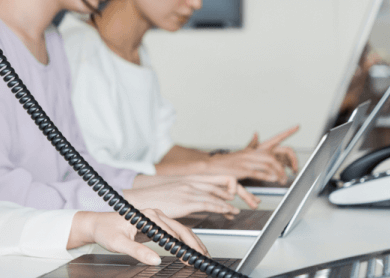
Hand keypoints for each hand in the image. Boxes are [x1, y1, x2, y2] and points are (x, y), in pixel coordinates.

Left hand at [68, 209, 206, 264]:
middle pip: (181, 228)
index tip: (191, 257)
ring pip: (180, 228)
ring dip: (191, 242)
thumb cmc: (105, 230)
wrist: (96, 224)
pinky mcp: (154, 223)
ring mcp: (155, 217)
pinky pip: (173, 230)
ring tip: (201, 254)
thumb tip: (155, 259)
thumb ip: (137, 251)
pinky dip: (184, 240)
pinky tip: (188, 249)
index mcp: (147, 215)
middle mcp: (153, 213)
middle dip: (194, 243)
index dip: (184, 245)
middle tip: (203, 257)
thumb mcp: (119, 243)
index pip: (172, 231)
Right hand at [126, 174, 258, 218]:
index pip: (219, 177)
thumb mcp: (177, 194)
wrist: (140, 199)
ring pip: (218, 193)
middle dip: (240, 192)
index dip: (232, 185)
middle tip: (250, 200)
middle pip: (224, 182)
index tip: (237, 195)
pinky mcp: (186, 200)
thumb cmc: (156, 199)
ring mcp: (190, 190)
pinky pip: (209, 203)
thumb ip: (193, 197)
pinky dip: (222, 207)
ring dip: (232, 202)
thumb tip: (206, 205)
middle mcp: (192, 181)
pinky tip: (228, 212)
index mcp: (191, 178)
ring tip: (240, 210)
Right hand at [204, 125, 298, 183]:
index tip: (297, 126)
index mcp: (255, 149)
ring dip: (280, 173)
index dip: (287, 132)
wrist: (213, 165)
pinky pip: (259, 172)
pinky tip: (273, 179)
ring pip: (270, 164)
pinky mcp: (243, 170)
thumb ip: (252, 144)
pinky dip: (268, 175)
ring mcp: (248, 161)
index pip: (275, 138)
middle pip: (276, 153)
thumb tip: (256, 134)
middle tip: (294, 169)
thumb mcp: (242, 151)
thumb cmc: (228, 161)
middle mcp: (253, 153)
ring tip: (283, 180)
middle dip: (289, 161)